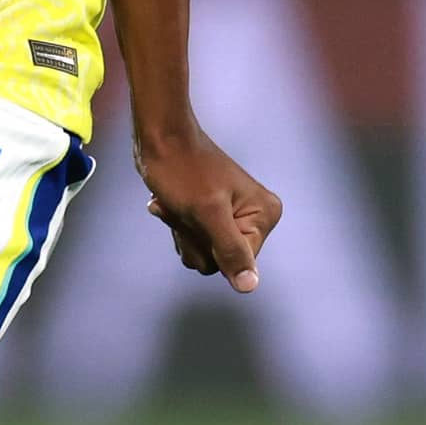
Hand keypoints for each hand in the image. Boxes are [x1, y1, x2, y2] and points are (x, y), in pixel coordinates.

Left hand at [133, 128, 280, 293]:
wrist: (161, 137)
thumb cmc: (182, 169)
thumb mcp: (207, 213)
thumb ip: (230, 250)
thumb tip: (249, 286)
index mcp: (265, 215)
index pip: (237, 263)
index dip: (209, 246)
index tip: (197, 216)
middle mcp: (255, 218)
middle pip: (219, 261)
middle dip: (193, 239)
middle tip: (182, 208)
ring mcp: (233, 217)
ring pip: (203, 254)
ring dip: (181, 232)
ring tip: (175, 204)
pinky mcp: (212, 216)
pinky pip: (194, 241)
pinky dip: (176, 226)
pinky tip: (168, 204)